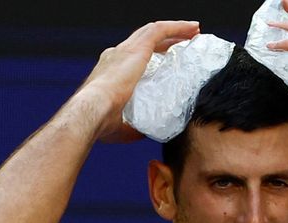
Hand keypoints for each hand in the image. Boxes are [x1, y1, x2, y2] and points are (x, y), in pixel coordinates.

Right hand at [78, 20, 199, 142]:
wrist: (93, 110)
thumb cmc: (103, 121)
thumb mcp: (123, 124)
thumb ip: (136, 124)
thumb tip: (148, 130)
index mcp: (111, 72)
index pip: (134, 59)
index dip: (153, 57)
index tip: (170, 61)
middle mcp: (116, 56)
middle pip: (145, 41)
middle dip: (166, 40)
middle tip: (186, 42)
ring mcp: (125, 50)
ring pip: (153, 31)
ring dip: (175, 30)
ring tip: (193, 31)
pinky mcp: (136, 48)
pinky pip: (160, 30)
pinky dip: (177, 27)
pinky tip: (192, 28)